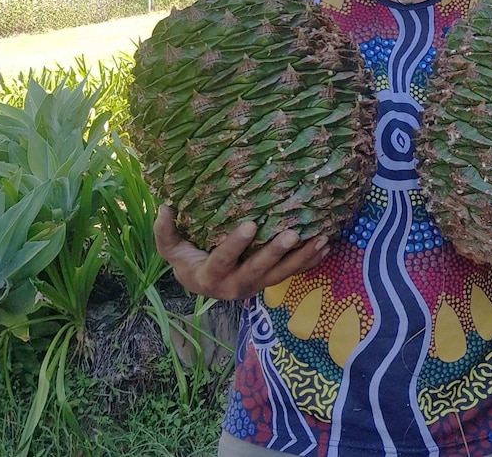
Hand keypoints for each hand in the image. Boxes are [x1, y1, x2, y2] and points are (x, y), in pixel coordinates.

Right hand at [153, 205, 329, 300]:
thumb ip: (165, 231)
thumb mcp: (170, 248)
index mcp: (209, 277)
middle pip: (258, 270)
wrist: (200, 284)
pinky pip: (292, 273)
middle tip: (292, 233)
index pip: (223, 260)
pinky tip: (326, 246)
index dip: (236, 244)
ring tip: (321, 239)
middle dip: (276, 252)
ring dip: (302, 257)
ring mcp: (255, 285)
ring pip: (281, 274)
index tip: (251, 224)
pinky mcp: (269, 281)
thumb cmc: (186, 260)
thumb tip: (165, 206)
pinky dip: (310, 261)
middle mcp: (235, 286)